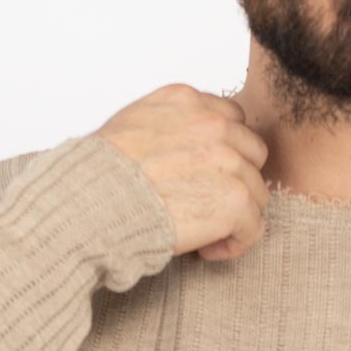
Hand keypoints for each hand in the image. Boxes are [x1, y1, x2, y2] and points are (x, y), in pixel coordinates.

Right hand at [92, 83, 269, 263]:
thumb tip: (181, 152)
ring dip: (233, 216)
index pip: (231, 121)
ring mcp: (228, 160)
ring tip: (201, 233)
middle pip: (252, 155)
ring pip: (257, 193)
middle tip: (205, 207)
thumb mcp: (131, 127)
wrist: (93, 203)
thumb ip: (168, 128)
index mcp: (186, 101)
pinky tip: (205, 249)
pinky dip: (234, 244)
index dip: (223, 154)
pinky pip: (254, 226)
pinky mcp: (235, 198)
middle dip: (234, 182)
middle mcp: (212, 124)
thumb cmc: (100, 176)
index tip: (202, 178)